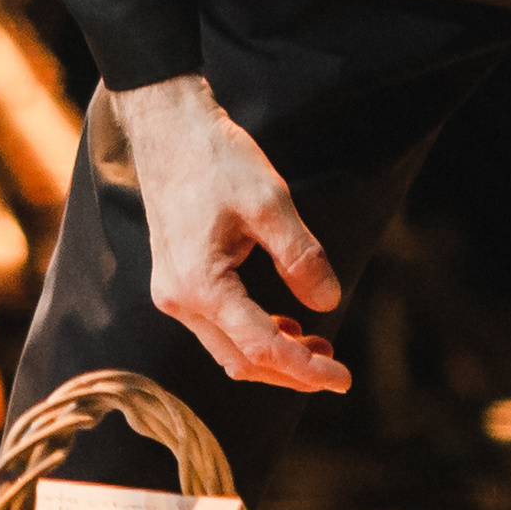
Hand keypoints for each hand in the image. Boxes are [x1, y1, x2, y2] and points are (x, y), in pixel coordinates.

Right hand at [112, 75, 351, 395]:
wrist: (168, 130)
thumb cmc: (217, 160)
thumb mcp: (270, 202)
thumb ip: (300, 256)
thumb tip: (329, 303)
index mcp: (200, 285)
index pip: (260, 348)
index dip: (304, 369)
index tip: (342, 379)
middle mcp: (179, 299)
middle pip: (241, 361)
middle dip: (291, 373)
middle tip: (336, 372)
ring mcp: (172, 293)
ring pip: (226, 350)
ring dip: (272, 357)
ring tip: (317, 350)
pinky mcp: (176, 281)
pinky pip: (216, 328)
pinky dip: (251, 336)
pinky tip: (285, 325)